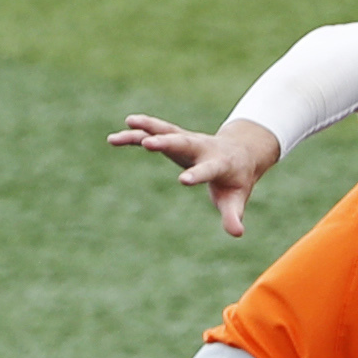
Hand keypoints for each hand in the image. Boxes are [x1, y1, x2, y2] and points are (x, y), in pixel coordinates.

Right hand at [107, 116, 282, 236]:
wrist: (239, 152)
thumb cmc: (236, 180)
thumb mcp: (237, 199)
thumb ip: (233, 215)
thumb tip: (237, 233)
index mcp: (220, 164)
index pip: (208, 169)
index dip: (197, 174)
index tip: (183, 180)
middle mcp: (203, 147)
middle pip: (184, 142)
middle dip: (166, 142)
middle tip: (148, 143)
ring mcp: (188, 140)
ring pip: (166, 131)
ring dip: (146, 129)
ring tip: (127, 125)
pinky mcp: (177, 137)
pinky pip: (156, 132)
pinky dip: (139, 131)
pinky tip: (117, 136)